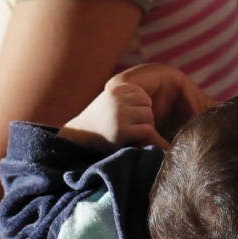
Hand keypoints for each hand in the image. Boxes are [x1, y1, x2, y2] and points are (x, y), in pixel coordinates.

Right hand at [61, 63, 213, 150]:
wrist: (75, 142)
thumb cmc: (96, 125)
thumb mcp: (111, 103)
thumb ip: (128, 99)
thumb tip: (156, 99)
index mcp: (117, 89)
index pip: (144, 96)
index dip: (140, 110)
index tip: (130, 120)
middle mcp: (117, 99)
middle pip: (148, 108)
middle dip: (143, 120)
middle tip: (128, 131)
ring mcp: (119, 114)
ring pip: (149, 120)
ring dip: (144, 131)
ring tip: (127, 138)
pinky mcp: (122, 130)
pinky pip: (149, 133)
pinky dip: (157, 142)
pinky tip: (162, 149)